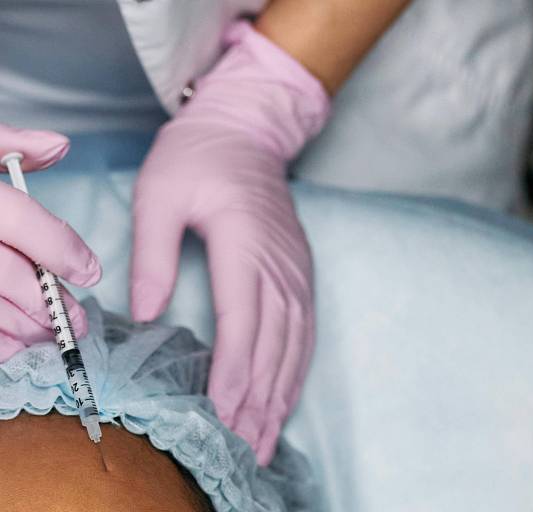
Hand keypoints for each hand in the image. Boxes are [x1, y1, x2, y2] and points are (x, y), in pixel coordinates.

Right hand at [0, 124, 101, 360]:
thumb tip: (59, 146)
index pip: (19, 219)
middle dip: (46, 300)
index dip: (62, 248)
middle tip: (76, 319)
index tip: (90, 271)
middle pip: (4, 271)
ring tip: (46, 335)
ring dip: (18, 327)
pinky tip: (6, 347)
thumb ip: (6, 144)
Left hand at [130, 22, 329, 464]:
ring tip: (266, 437)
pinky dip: (296, 368)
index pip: (244, 319)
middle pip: (273, 341)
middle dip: (259, 399)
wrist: (246, 131)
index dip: (235, 371)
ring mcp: (296, 269)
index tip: (223, 413)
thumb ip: (154, 255)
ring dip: (281, 393)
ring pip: (294, 342)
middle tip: (245, 446)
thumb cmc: (198, 158)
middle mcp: (279, 262)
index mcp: (245, 242)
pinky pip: (305, 329)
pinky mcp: (301, 272)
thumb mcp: (159, 194)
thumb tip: (147, 315)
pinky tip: (286, 396)